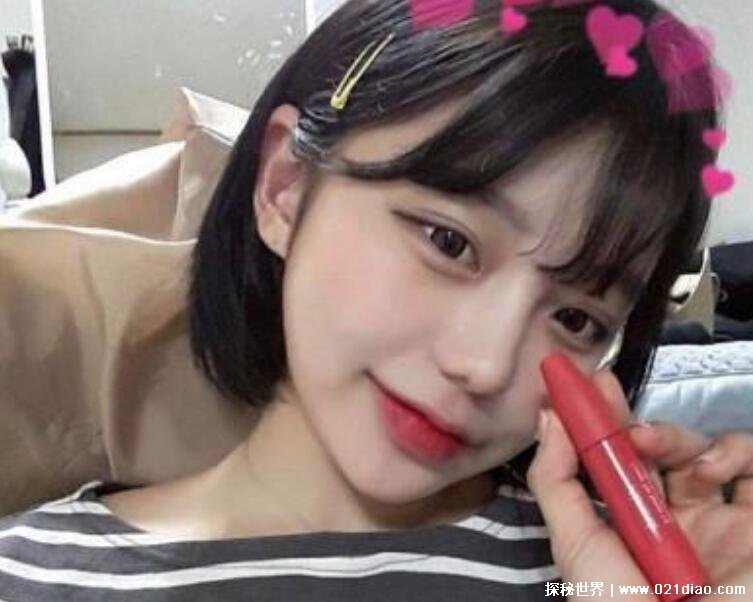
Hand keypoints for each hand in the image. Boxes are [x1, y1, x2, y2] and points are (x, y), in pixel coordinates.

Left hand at [527, 369, 752, 600]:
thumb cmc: (617, 601)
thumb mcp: (574, 542)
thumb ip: (556, 480)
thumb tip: (547, 417)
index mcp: (631, 524)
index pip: (618, 460)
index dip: (604, 420)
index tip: (587, 383)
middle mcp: (676, 520)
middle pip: (662, 452)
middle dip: (635, 419)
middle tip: (610, 398)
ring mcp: (720, 522)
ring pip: (706, 452)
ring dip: (677, 435)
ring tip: (652, 443)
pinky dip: (736, 452)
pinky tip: (711, 468)